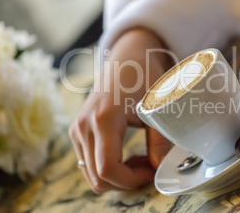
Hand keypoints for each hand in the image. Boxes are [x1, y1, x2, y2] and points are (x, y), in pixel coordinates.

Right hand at [69, 29, 172, 192]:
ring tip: (142, 160)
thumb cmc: (143, 76)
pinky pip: (89, 164)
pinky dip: (109, 170)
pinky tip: (129, 157)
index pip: (108, 169)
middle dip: (127, 181)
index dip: (132, 180)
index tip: (152, 170)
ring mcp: (77, 130)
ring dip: (118, 177)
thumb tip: (161, 166)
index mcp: (103, 118)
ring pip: (92, 175)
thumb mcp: (156, 106)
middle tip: (150, 166)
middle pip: (98, 178)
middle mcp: (84, 126)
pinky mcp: (78, 132)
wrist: (126, 58)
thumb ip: (160, 139)